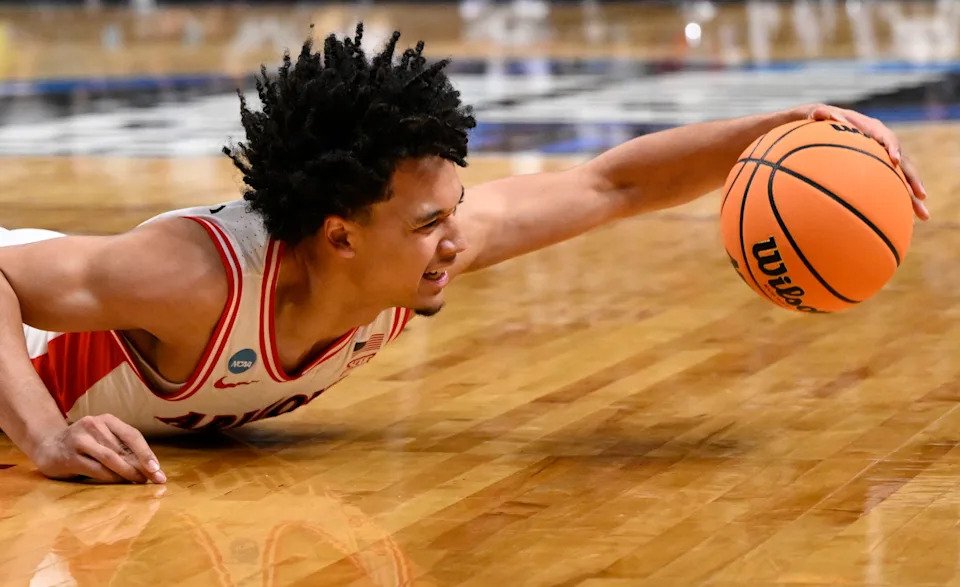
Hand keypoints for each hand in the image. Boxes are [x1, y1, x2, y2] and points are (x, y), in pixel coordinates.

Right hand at [31, 414, 165, 483]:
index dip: (147, 453)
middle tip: (154, 479)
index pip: (133, 435)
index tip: (158, 469)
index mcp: (107, 420)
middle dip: (141, 465)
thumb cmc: (85, 445)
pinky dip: (111, 477)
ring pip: (111, 458)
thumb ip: (123, 448)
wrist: (48, 446)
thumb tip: (150, 467)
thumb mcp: (104, 439)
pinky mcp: (69, 456)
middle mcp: (94, 426)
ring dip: (128, 472)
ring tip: (139, 481)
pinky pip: (96, 469)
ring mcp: (80, 440)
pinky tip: (120, 483)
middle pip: (124, 448)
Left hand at [801, 104, 928, 220]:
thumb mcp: (814, 116)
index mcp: (869, 128)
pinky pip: (891, 184)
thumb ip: (816, 114)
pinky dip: (899, 199)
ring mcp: (881, 157)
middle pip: (901, 161)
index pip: (885, 136)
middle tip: (920, 196)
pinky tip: (906, 218)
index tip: (894, 160)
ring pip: (901, 176)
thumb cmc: (816, 121)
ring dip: (912, 195)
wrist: (822, 125)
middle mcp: (880, 144)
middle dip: (912, 179)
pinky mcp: (878, 170)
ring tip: (923, 215)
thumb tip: (820, 111)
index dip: (892, 147)